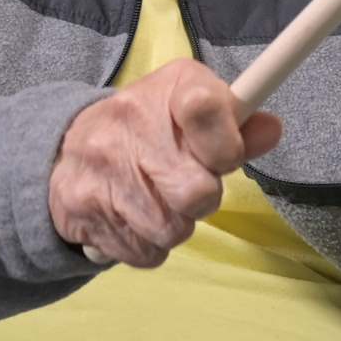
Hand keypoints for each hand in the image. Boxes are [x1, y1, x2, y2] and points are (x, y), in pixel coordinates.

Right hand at [48, 60, 279, 270]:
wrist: (67, 150)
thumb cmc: (149, 128)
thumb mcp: (192, 110)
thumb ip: (237, 124)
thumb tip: (273, 129)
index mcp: (167, 89)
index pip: (206, 108)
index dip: (227, 145)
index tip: (222, 157)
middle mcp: (128, 123)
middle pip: (197, 192)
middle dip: (202, 199)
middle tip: (189, 186)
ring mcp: (102, 169)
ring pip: (171, 229)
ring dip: (175, 225)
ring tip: (159, 200)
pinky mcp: (82, 210)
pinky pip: (144, 252)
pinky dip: (148, 244)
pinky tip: (135, 218)